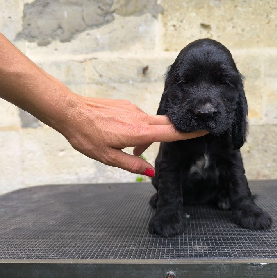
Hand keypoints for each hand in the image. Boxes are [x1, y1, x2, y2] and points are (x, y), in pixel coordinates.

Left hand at [58, 95, 206, 175]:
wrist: (70, 111)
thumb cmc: (86, 135)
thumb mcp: (107, 157)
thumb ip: (131, 164)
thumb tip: (150, 172)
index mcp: (138, 132)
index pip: (171, 132)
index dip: (190, 132)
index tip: (206, 128)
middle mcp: (139, 117)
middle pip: (167, 124)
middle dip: (172, 133)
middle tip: (162, 145)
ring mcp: (132, 109)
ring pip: (151, 123)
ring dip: (148, 136)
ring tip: (130, 149)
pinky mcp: (125, 105)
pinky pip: (140, 117)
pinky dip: (138, 128)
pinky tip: (122, 135)